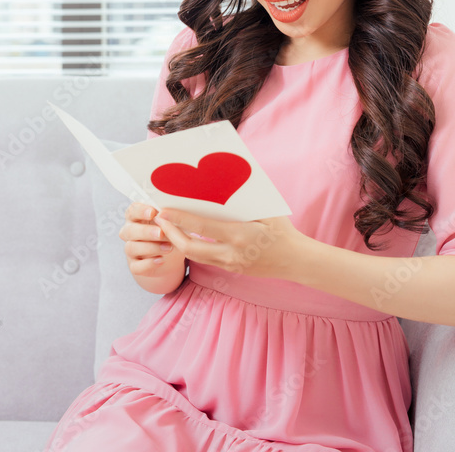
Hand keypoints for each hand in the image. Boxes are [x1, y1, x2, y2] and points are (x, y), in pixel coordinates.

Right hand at [119, 202, 180, 277]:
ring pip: (132, 248)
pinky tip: (161, 260)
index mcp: (135, 218)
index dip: (140, 211)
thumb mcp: (168, 223)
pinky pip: (136, 267)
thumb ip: (166, 217)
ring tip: (169, 247)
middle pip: (130, 230)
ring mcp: (130, 250)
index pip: (132, 211)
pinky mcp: (134, 266)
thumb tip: (171, 213)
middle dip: (146, 231)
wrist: (169, 257)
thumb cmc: (167, 233)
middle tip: (161, 233)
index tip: (153, 212)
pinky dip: (148, 264)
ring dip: (151, 248)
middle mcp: (129, 233)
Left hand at [153, 209, 304, 279]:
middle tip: (159, 220)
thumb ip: (243, 203)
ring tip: (168, 228)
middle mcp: (231, 253)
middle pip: (190, 248)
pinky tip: (186, 237)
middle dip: (171, 234)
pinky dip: (192, 248)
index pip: (202, 227)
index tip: (163, 211)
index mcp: (240, 235)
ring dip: (178, 242)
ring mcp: (230, 265)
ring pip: (195, 256)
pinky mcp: (231, 270)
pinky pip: (206, 259)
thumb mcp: (266, 212)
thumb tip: (222, 183)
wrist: (295, 261)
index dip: (180, 219)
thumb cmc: (282, 231)